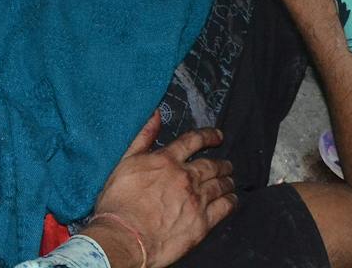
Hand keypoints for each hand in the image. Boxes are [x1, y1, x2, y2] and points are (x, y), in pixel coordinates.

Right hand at [85, 115, 236, 267]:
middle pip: (211, 165)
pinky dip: (230, 201)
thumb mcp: (125, 162)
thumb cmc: (119, 202)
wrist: (125, 236)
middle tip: (226, 164)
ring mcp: (196, 200)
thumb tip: (155, 115)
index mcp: (167, 160)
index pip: (193, 141)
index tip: (217, 136)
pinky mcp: (202, 223)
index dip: (208, 136)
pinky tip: (232, 200)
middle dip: (221, 163)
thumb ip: (142, 138)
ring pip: (219, 185)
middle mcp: (185, 177)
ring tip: (230, 181)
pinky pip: (223, 208)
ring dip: (227, 181)